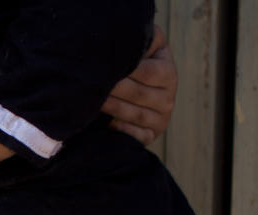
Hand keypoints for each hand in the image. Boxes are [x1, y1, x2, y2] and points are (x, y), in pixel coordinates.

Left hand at [102, 25, 176, 144]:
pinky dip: (122, 130)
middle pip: (138, 94)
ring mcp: (161, 119)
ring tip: (93, 102)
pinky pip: (137, 136)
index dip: (124, 69)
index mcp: (168, 73)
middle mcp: (168, 98)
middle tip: (89, 85)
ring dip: (113, 108)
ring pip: (136, 115)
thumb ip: (144, 40)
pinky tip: (106, 124)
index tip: (101, 66)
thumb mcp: (144, 48)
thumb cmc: (136, 66)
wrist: (134, 92)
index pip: (148, 72)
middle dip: (113, 89)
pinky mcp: (150, 136)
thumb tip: (132, 35)